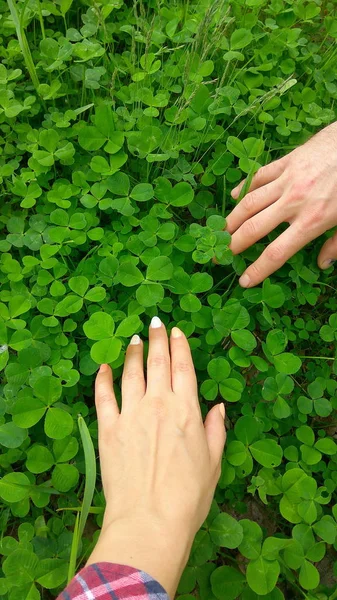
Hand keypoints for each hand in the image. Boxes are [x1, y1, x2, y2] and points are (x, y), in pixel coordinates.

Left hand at [87, 317, 225, 598]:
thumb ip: (216, 430)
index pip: (183, 367)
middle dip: (156, 338)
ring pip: (130, 372)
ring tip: (133, 338)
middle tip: (155, 322)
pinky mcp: (108, 428)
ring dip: (132, 352)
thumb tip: (219, 406)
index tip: (176, 331)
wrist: (150, 521)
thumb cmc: (188, 496)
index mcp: (186, 410)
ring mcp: (130, 414)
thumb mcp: (213, 463)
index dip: (179, 346)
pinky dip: (103, 379)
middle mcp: (158, 404)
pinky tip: (104, 367)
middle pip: (157, 362)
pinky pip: (103, 396)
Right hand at [226, 121, 336, 287]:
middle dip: (233, 244)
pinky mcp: (288, 161)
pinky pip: (260, 176)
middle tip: (219, 255)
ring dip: (232, 219)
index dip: (257, 269)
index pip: (276, 253)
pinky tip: (235, 197)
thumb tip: (323, 264)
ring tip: (221, 231)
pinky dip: (245, 187)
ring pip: (250, 202)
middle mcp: (294, 202)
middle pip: (254, 228)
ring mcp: (288, 180)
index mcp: (312, 222)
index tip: (244, 280)